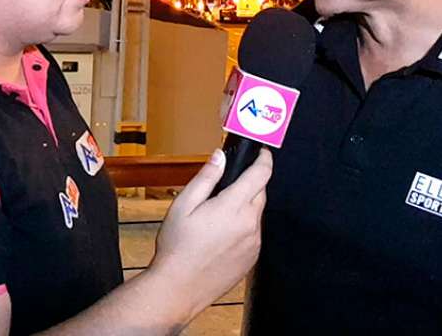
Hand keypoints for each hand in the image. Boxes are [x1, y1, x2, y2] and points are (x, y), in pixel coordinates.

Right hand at [148, 148, 272, 321]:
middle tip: (229, 184)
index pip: (261, 174)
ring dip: (246, 206)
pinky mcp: (252, 258)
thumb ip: (206, 177)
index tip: (262, 152)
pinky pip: (254, 233)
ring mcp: (254, 243)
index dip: (264, 158)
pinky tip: (222, 233)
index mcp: (233, 207)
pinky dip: (244, 226)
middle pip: (261, 192)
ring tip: (219, 213)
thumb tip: (220, 156)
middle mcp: (250, 225)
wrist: (178, 288)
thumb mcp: (184, 204)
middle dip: (251, 182)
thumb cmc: (177, 247)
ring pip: (257, 213)